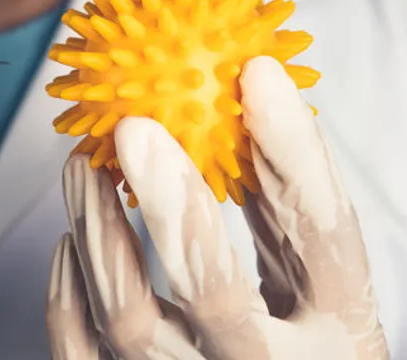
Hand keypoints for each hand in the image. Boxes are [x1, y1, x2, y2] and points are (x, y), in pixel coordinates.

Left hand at [45, 56, 389, 359]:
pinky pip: (84, 356)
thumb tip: (255, 84)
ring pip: (132, 324)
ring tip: (82, 168)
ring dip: (100, 231)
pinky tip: (71, 240)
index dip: (292, 153)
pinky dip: (68, 293)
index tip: (256, 75)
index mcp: (337, 334)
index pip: (322, 239)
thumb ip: (289, 204)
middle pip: (213, 294)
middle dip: (169, 203)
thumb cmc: (298, 343)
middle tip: (133, 129)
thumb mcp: (317, 285)